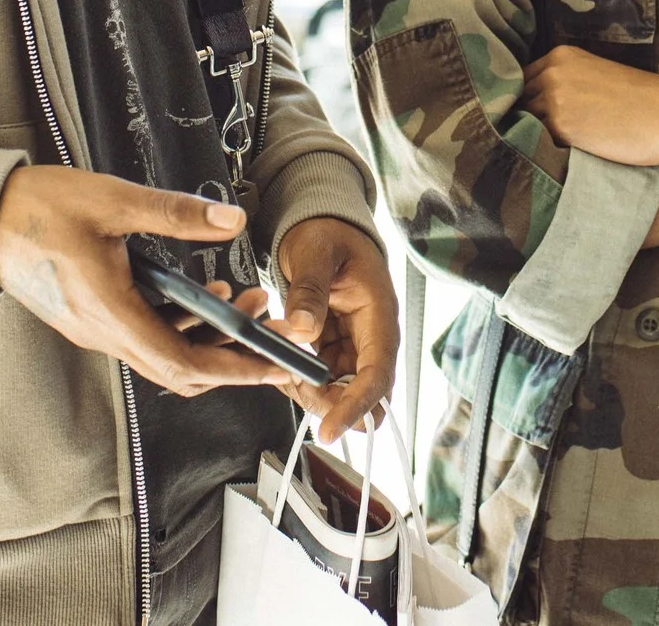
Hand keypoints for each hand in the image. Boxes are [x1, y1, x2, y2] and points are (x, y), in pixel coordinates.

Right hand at [0, 166, 300, 399]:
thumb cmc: (39, 208)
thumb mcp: (114, 200)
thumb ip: (175, 214)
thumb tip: (232, 220)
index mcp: (110, 311)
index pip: (183, 363)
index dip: (235, 369)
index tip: (274, 367)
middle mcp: (103, 333)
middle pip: (180, 369)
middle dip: (234, 355)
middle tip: (273, 326)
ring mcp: (95, 330)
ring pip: (164, 355)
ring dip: (210, 338)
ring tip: (247, 298)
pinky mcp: (91, 319)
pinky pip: (146, 338)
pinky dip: (183, 327)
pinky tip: (204, 294)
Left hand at [274, 217, 398, 442]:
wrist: (321, 227)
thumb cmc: (327, 234)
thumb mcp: (316, 253)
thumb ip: (309, 290)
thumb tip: (302, 330)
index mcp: (379, 313)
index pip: (377, 372)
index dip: (357, 405)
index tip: (331, 430)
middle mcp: (371, 335)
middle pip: (360, 390)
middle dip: (328, 403)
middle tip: (290, 387)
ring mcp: (352, 343)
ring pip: (339, 389)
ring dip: (310, 391)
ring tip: (279, 368)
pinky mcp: (333, 347)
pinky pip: (320, 376)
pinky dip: (300, 379)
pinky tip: (279, 363)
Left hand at [520, 45, 658, 166]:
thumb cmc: (644, 98)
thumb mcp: (598, 75)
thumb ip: (568, 84)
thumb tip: (542, 106)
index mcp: (561, 56)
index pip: (523, 80)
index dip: (526, 100)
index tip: (532, 117)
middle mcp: (552, 73)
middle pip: (519, 100)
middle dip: (524, 117)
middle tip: (532, 138)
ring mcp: (554, 99)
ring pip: (525, 122)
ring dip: (531, 135)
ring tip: (543, 150)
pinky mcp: (562, 127)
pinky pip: (538, 141)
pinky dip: (542, 150)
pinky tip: (553, 157)